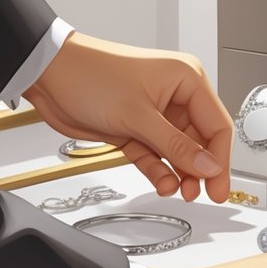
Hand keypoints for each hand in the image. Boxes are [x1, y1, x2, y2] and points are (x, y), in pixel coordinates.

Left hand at [25, 32, 232, 202]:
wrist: (46, 74)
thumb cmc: (88, 74)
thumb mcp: (138, 115)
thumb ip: (176, 146)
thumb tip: (209, 167)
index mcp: (187, 80)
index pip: (217, 126)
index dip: (221, 159)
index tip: (219, 185)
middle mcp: (176, 96)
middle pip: (201, 142)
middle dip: (200, 169)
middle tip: (202, 193)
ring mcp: (157, 114)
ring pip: (180, 152)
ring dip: (180, 173)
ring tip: (180, 191)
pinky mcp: (137, 128)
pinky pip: (157, 155)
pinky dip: (159, 170)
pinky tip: (163, 183)